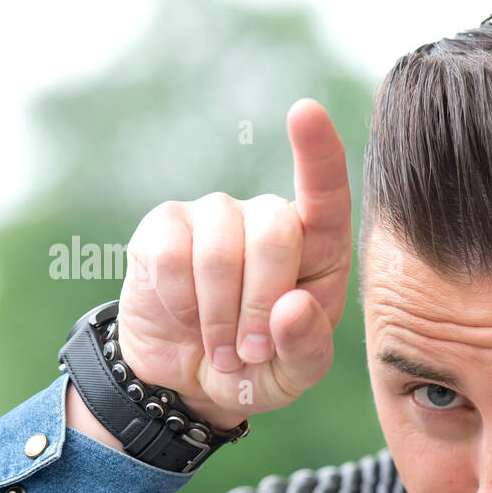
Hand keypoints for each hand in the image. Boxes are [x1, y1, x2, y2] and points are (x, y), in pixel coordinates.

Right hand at [113, 98, 351, 429]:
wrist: (190, 380)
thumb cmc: (260, 368)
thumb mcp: (295, 375)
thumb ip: (307, 347)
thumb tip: (294, 307)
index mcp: (319, 249)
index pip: (326, 193)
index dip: (318, 154)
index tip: (305, 112)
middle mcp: (270, 219)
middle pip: (275, 232)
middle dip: (262, 304)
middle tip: (252, 352)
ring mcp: (216, 216)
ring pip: (221, 251)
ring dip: (220, 317)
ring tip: (223, 349)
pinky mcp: (165, 226)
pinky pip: (171, 257)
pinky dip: (182, 303)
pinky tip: (186, 318)